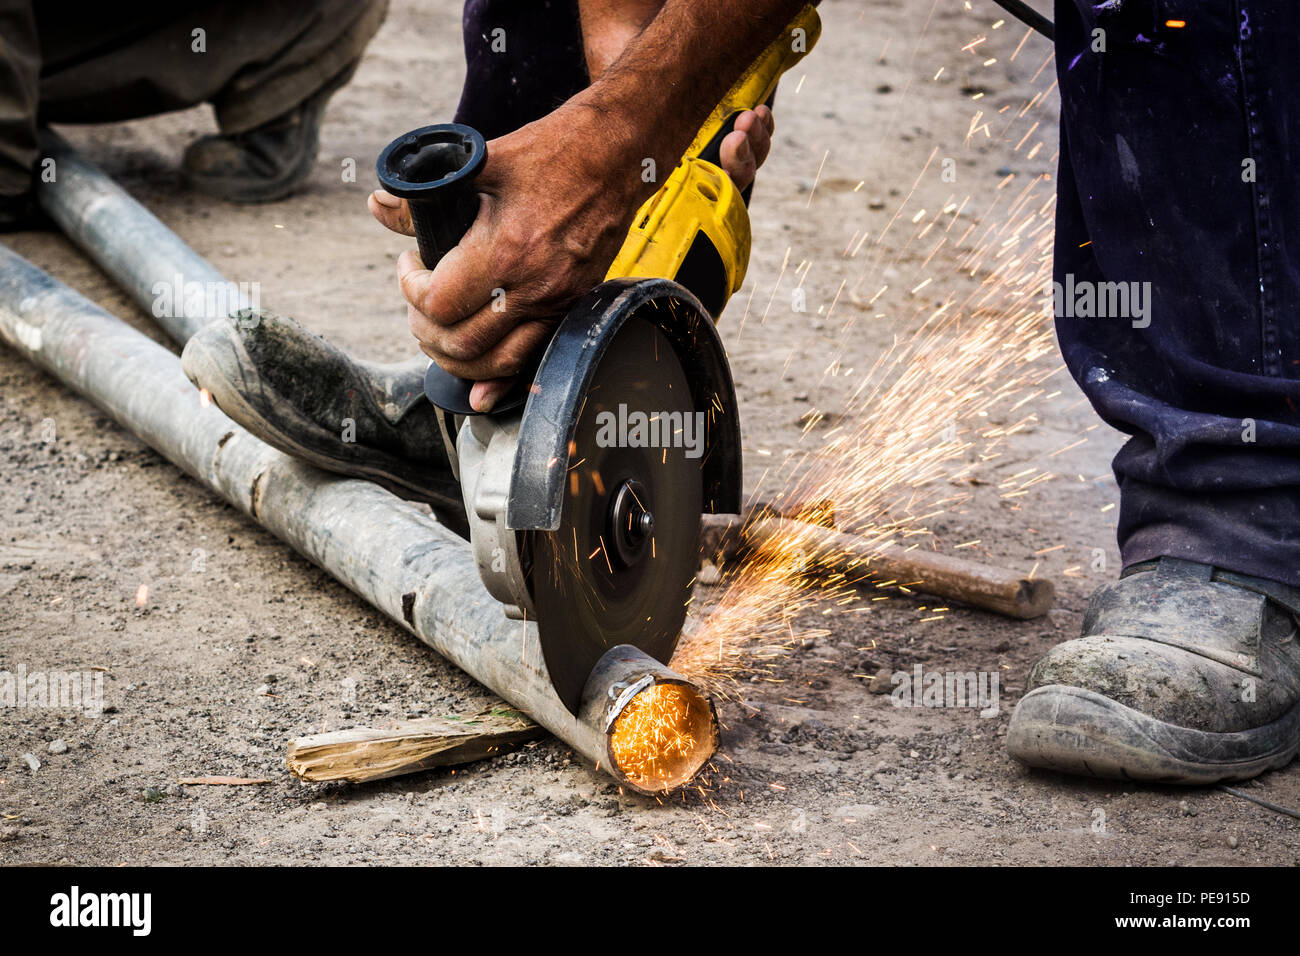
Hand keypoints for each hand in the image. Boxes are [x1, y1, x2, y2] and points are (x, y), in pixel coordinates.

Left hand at [370, 103, 644, 411]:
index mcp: (506, 250)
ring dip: (456, 359)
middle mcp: (533, 286)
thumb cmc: (553, 153)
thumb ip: (425, 193)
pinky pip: (533, 359)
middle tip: (418, 298)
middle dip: (425, 327)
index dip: (410, 289)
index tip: (409, 265)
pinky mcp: (573, 307)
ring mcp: (557, 302)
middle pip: (461, 342)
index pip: (439, 303)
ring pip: (495, 362)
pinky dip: (501, 382)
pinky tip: (481, 395)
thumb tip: (380, 206)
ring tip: (439, 330)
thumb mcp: (482, 162)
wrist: (616, 156)